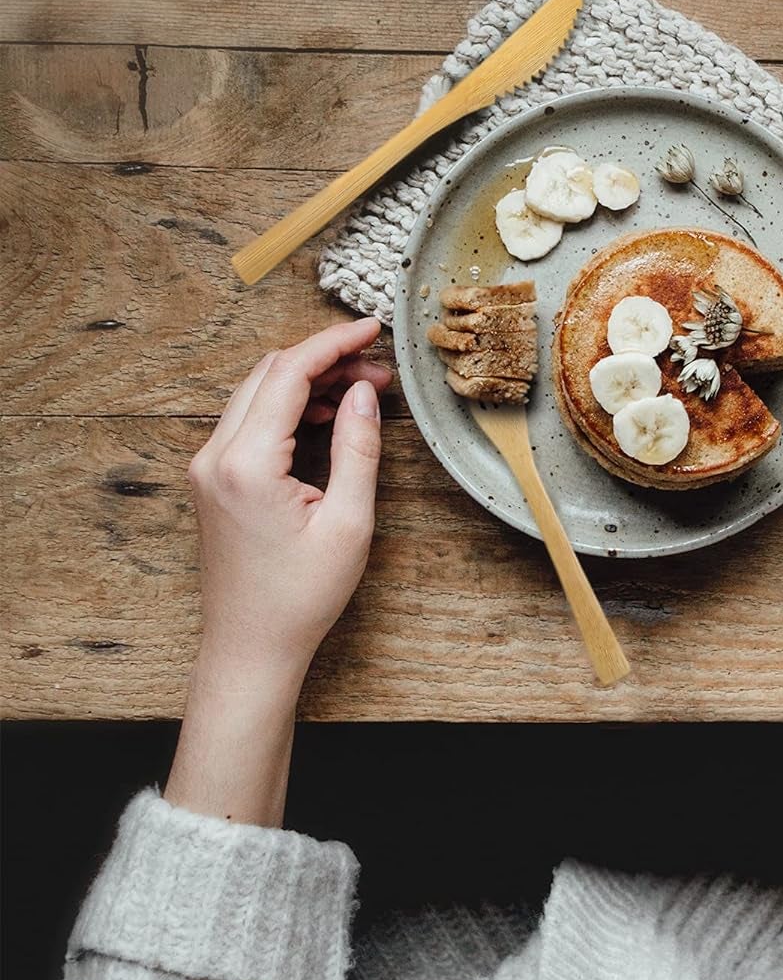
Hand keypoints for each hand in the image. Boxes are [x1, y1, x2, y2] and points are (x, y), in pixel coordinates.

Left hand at [187, 318, 391, 684]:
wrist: (250, 648)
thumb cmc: (300, 598)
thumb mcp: (348, 523)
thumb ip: (357, 449)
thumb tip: (363, 392)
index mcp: (245, 464)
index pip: (288, 373)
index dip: (334, 343)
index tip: (373, 330)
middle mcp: (215, 457)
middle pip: (268, 373)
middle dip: (325, 358)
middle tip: (378, 367)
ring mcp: (207, 467)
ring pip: (257, 393)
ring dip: (307, 380)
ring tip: (362, 389)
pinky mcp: (213, 479)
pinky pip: (249, 420)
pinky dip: (289, 405)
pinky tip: (327, 414)